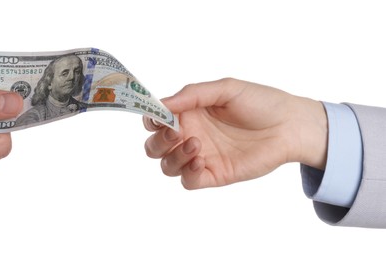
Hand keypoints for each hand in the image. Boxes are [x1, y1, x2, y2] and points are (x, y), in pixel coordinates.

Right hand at [143, 78, 327, 188]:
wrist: (291, 126)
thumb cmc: (261, 102)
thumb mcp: (226, 89)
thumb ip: (192, 94)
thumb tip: (163, 103)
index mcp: (188, 113)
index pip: (155, 120)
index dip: (150, 119)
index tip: (159, 117)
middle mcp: (190, 135)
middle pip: (154, 146)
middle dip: (157, 141)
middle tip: (175, 133)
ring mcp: (201, 156)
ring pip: (167, 166)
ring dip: (172, 157)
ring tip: (195, 145)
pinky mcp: (214, 174)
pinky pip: (188, 181)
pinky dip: (188, 173)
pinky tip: (201, 160)